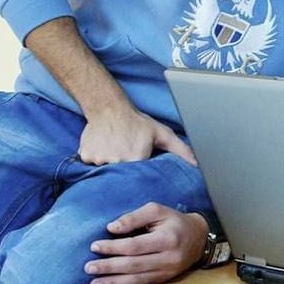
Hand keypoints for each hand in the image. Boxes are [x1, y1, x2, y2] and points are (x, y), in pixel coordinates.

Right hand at [79, 105, 195, 165]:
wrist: (108, 107)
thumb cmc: (137, 121)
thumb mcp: (162, 134)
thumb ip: (181, 150)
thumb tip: (197, 164)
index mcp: (136, 158)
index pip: (140, 176)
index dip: (141, 173)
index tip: (141, 167)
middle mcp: (116, 161)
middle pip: (123, 175)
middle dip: (126, 170)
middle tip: (127, 154)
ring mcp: (99, 159)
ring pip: (106, 172)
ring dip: (111, 164)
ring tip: (116, 150)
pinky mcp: (86, 156)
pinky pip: (92, 166)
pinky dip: (98, 160)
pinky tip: (105, 148)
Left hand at [85, 202, 207, 283]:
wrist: (199, 238)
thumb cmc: (174, 222)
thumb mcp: (157, 211)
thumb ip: (134, 217)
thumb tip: (112, 228)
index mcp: (167, 239)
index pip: (135, 246)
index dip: (113, 247)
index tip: (94, 246)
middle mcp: (168, 258)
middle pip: (134, 265)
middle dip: (109, 267)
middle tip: (88, 268)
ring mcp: (167, 272)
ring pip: (136, 280)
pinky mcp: (164, 279)